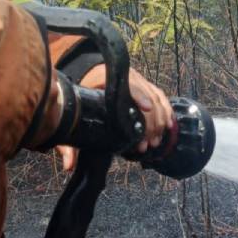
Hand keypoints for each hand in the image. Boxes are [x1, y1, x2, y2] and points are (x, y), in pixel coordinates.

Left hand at [55, 66, 172, 172]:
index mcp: (106, 77)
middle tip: (147, 143)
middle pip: (147, 94)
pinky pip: (161, 96)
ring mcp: (138, 79)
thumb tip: (69, 165)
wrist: (89, 72)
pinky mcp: (145, 85)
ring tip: (155, 141)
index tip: (147, 109)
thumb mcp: (73, 114)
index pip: (129, 84)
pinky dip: (166, 110)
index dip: (139, 95)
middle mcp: (127, 76)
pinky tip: (167, 126)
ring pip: (157, 96)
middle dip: (150, 120)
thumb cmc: (81, 95)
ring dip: (160, 119)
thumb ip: (69, 141)